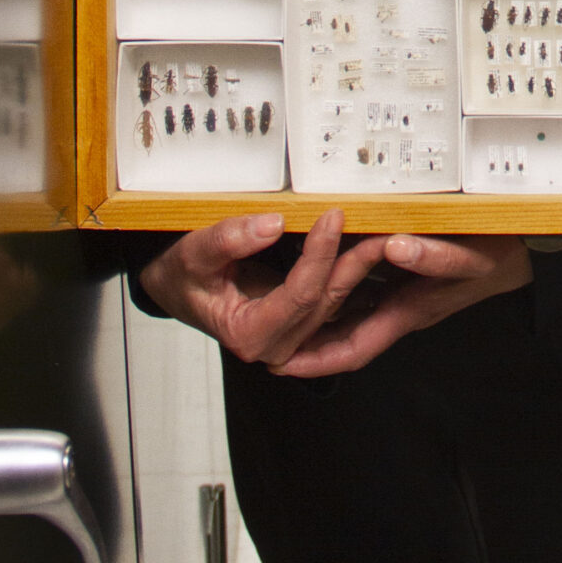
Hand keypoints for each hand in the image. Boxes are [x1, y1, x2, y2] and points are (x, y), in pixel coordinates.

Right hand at [137, 210, 392, 369]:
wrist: (179, 285)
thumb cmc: (183, 274)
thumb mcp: (193, 253)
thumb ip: (229, 239)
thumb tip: (272, 224)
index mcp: (249, 334)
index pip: (299, 295)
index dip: (319, 255)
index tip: (333, 217)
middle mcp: (275, 345)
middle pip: (325, 301)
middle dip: (355, 261)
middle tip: (379, 224)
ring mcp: (291, 337)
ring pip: (336, 302)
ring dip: (360, 267)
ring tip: (382, 231)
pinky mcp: (301, 323)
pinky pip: (333, 299)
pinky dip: (351, 273)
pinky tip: (368, 248)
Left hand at [269, 234, 533, 378]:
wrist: (522, 255)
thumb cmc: (498, 258)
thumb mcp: (470, 257)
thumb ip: (435, 256)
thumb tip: (395, 247)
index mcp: (409, 312)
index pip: (353, 349)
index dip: (318, 362)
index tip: (283, 364)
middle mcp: (402, 311)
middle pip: (345, 339)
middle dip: (308, 346)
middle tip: (268, 344)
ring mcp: (405, 299)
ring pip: (352, 319)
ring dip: (321, 321)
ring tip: (285, 318)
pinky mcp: (409, 284)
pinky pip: (366, 296)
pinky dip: (343, 294)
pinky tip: (327, 281)